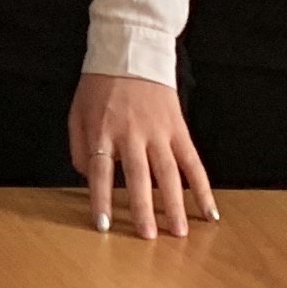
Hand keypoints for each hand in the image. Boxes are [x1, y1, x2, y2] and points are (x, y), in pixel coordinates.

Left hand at [70, 73, 218, 239]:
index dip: (101, 198)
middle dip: (143, 207)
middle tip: (148, 236)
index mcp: (102, 129)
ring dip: (174, 204)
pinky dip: (202, 187)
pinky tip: (209, 211)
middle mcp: (131, 132)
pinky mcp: (178, 128)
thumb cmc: (100, 86)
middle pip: (138, 175)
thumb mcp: (77, 112)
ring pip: (168, 172)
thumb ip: (80, 146)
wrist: (130, 51)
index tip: (103, 224)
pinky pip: (193, 161)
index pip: (100, 170)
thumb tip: (90, 178)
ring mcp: (158, 131)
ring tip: (178, 232)